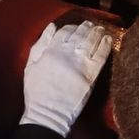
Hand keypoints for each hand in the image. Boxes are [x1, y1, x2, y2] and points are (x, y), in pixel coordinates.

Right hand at [19, 21, 111, 136]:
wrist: (48, 112)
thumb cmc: (36, 91)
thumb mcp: (31, 65)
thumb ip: (41, 44)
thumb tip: (52, 26)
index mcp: (52, 49)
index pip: (65, 31)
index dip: (72, 27)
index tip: (76, 27)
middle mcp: (68, 52)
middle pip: (81, 33)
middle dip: (87, 27)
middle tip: (92, 25)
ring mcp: (81, 62)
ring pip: (93, 41)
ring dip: (98, 33)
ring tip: (101, 29)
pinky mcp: (92, 73)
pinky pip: (102, 54)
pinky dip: (106, 45)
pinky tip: (108, 39)